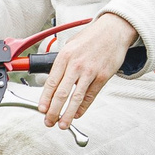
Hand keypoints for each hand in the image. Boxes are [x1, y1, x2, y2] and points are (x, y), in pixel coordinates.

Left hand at [40, 13, 137, 128]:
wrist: (113, 30)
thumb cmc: (92, 37)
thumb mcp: (71, 45)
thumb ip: (62, 63)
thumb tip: (53, 82)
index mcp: (65, 56)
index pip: (51, 82)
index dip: (45, 99)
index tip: (41, 109)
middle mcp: (76, 65)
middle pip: (61, 94)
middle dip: (53, 111)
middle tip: (49, 121)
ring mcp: (90, 72)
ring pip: (76, 98)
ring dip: (68, 114)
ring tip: (62, 124)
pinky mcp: (102, 77)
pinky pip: (90, 96)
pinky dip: (83, 107)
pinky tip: (77, 114)